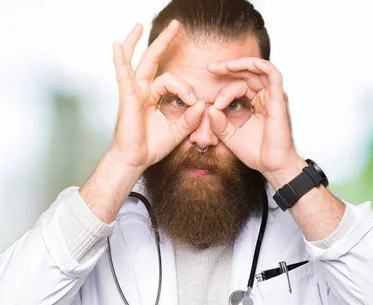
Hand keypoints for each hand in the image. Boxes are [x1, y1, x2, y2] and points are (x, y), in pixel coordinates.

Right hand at [110, 20, 204, 169]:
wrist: (137, 160)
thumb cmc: (153, 146)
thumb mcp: (179, 129)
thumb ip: (191, 117)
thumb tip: (202, 105)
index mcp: (154, 96)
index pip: (173, 80)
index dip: (186, 89)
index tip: (194, 103)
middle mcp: (142, 90)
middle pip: (153, 59)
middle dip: (164, 41)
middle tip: (177, 25)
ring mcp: (133, 92)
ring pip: (138, 62)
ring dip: (137, 42)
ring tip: (139, 25)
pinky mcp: (127, 97)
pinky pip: (123, 75)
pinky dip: (120, 59)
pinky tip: (117, 45)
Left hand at [206, 58, 304, 179]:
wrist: (271, 166)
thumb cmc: (256, 152)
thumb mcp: (230, 136)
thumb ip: (218, 123)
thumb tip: (210, 108)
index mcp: (256, 103)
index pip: (239, 85)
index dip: (223, 87)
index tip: (212, 101)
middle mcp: (265, 97)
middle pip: (248, 73)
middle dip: (228, 68)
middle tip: (211, 68)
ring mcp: (273, 97)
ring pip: (259, 69)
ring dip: (242, 64)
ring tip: (225, 66)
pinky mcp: (278, 99)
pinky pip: (273, 75)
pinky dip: (260, 65)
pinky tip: (246, 65)